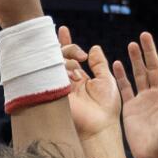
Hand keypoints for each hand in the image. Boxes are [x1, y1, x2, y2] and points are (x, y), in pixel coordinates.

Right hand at [59, 25, 120, 143]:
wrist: (99, 128)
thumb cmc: (106, 108)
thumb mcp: (106, 81)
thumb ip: (99, 64)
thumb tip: (94, 48)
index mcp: (79, 79)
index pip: (69, 56)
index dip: (66, 42)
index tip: (63, 29)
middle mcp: (66, 81)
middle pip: (59, 56)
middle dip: (66, 47)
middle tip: (79, 54)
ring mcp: (59, 86)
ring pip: (54, 62)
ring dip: (66, 60)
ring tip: (78, 69)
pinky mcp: (54, 92)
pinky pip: (51, 73)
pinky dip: (62, 70)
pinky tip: (73, 74)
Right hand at [115, 33, 157, 157]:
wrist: (152, 157)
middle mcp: (156, 94)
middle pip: (153, 68)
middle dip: (149, 52)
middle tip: (144, 35)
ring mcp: (143, 99)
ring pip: (139, 75)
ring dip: (135, 60)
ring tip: (131, 45)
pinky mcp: (130, 107)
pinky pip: (125, 88)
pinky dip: (121, 76)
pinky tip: (116, 64)